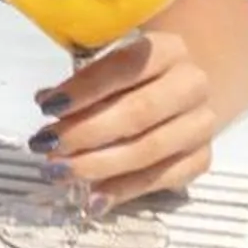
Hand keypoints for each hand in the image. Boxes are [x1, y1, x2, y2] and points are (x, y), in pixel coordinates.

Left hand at [32, 29, 216, 204]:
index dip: (84, 89)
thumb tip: (45, 99)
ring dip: (99, 165)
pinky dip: (125, 191)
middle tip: (47, 145)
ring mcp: (200, 124)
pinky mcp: (202, 158)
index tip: (47, 107)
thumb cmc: (137, 73)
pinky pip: (162, 180)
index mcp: (168, 49)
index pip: (124, 68)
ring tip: (60, 171)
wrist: (184, 90)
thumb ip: (83, 78)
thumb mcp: (113, 60)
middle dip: (86, 132)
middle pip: (137, 113)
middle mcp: (192, 85)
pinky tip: (94, 198)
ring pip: (148, 150)